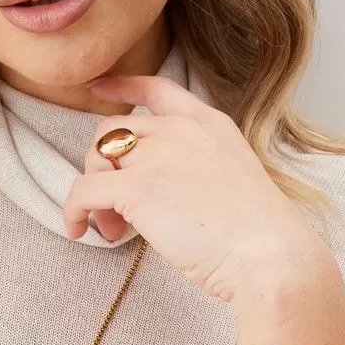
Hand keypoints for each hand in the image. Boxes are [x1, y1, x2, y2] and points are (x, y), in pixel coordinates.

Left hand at [65, 72, 333, 305]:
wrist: (271, 257)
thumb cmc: (260, 236)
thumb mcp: (233, 179)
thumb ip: (197, 167)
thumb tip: (160, 191)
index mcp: (209, 123)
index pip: (158, 88)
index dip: (123, 86)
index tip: (100, 89)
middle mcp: (181, 130)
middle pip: (115, 130)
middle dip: (106, 166)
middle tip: (117, 212)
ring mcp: (158, 154)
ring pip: (97, 158)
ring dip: (95, 194)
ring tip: (113, 229)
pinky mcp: (137, 187)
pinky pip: (83, 189)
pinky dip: (73, 210)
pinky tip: (79, 230)